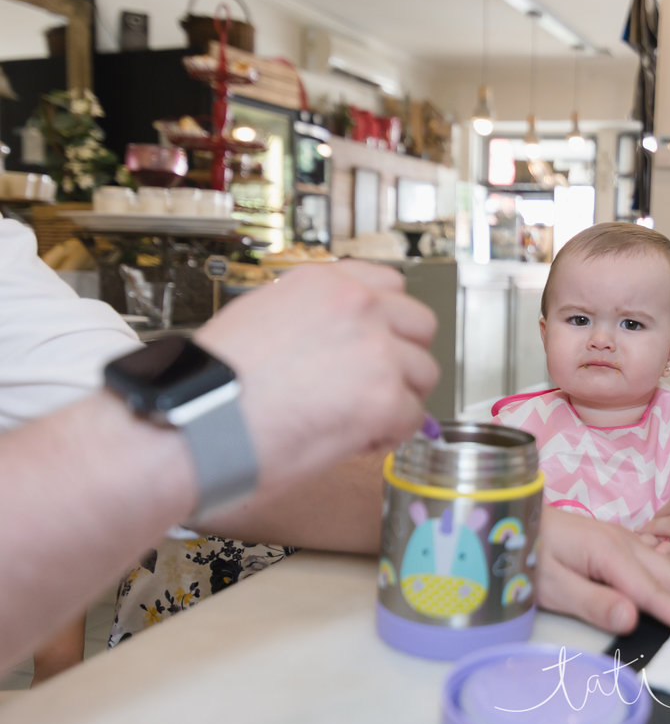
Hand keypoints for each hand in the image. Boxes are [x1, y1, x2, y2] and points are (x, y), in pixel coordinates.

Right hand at [194, 261, 438, 496]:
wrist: (193, 422)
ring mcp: (375, 350)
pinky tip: (353, 440)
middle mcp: (356, 306)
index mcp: (325, 283)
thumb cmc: (211, 385)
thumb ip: (314, 319)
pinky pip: (413, 418)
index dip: (388, 322)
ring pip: (423, 374)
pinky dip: (389, 435)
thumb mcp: (263, 317)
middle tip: (375, 386)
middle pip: (420, 325)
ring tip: (357, 418)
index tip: (381, 342)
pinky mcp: (383, 397)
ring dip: (398, 399)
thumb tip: (342, 342)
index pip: (391, 285)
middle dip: (403, 358)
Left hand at [537, 508, 669, 642]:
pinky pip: (669, 554)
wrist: (514, 517)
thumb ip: (593, 601)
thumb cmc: (527, 552)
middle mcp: (628, 546)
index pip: (656, 595)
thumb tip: (632, 618)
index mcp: (611, 556)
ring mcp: (630, 543)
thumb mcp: (550, 584)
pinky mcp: (626, 544)